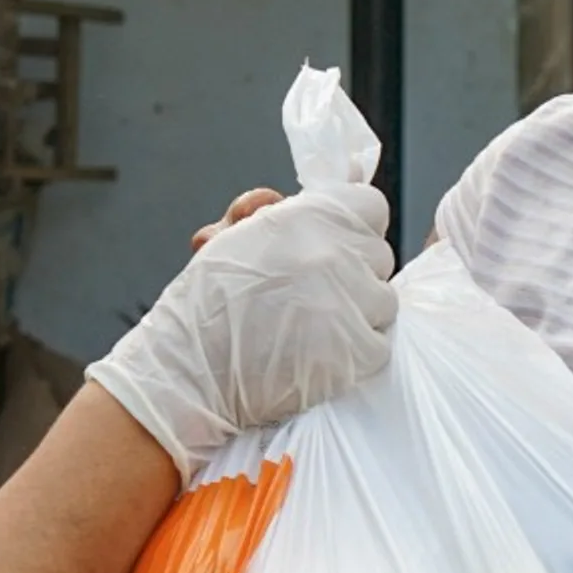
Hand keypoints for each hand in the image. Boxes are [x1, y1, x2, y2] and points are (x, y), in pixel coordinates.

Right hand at [88, 180, 396, 480]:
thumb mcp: (232, 237)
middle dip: (352, 270)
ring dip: (357, 311)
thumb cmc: (204, 306)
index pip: (370, 206)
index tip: (335, 242)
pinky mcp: (359, 350)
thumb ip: (271, 214)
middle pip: (378, 254)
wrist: (190, 372)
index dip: (351, 225)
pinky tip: (321, 354)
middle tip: (313, 290)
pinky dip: (356, 351)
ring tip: (314, 326)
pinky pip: (378, 343)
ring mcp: (352, 302)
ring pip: (382, 300)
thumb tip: (288, 201)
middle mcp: (336, 253)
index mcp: (309, 216)